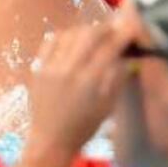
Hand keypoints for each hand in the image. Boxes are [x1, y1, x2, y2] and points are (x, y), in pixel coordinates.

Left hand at [25, 21, 133, 157]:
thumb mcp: (107, 105)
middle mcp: (69, 69)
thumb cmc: (84, 126)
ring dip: (84, 30)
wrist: (50, 139)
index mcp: (89, 82)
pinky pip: (49, 42)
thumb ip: (116, 78)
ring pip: (69, 34)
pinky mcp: (37, 67)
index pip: (109, 49)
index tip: (131, 28)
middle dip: (104, 28)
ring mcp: (50, 66)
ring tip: (93, 33)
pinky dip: (63, 35)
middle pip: (88, 35)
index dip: (122, 35)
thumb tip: (125, 56)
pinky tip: (71, 38)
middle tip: (112, 29)